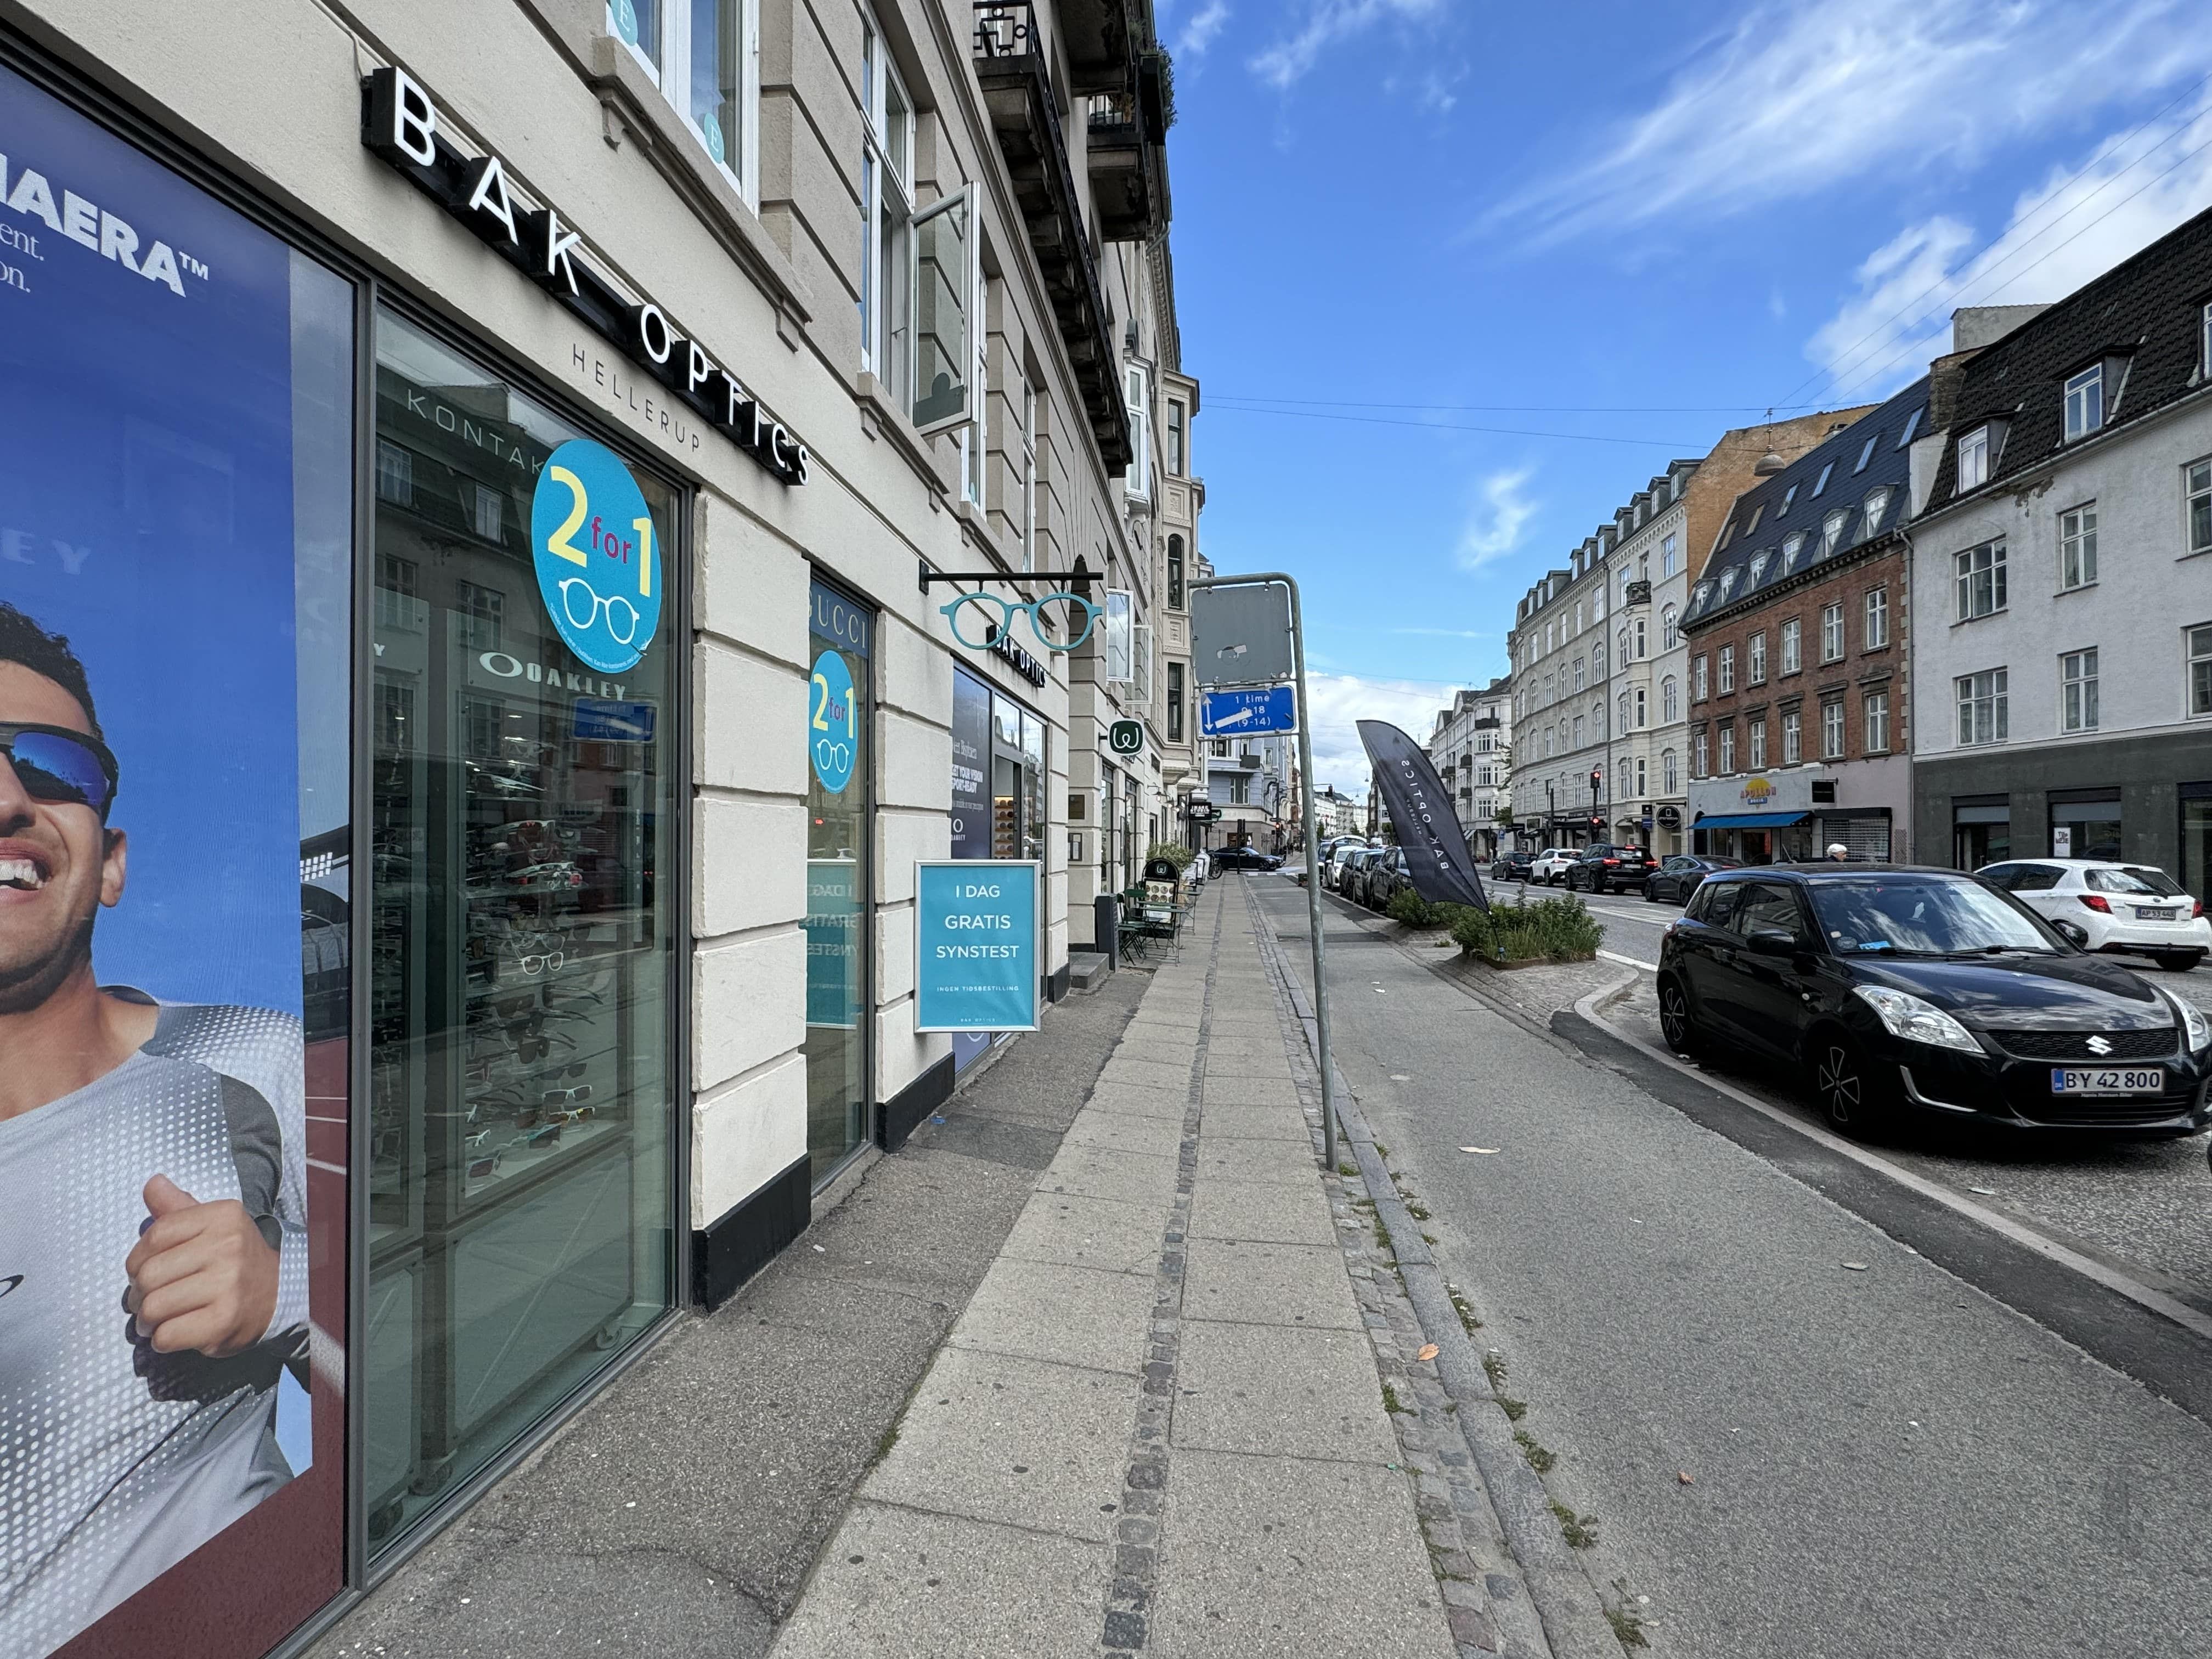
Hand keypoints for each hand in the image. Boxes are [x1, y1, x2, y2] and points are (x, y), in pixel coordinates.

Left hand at [123, 1175, 279, 1357]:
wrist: (277, 1295)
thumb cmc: (234, 1259)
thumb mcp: (212, 1225)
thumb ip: (178, 1207)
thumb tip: (152, 1182)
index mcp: (223, 1216)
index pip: (155, 1235)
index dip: (138, 1258)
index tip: (144, 1270)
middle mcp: (228, 1247)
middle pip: (149, 1275)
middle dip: (138, 1294)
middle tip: (147, 1300)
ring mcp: (228, 1286)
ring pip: (153, 1308)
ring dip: (146, 1320)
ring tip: (156, 1319)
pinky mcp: (224, 1322)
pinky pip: (167, 1335)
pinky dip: (161, 1339)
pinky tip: (173, 1332)